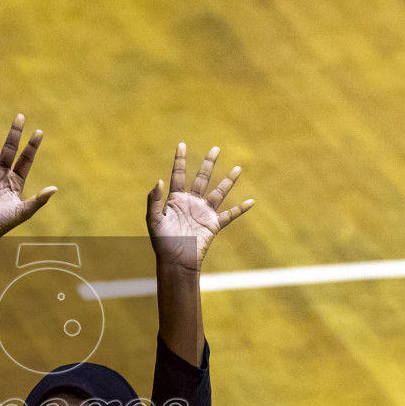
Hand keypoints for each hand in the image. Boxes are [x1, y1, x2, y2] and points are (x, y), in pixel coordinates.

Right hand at [0, 115, 57, 237]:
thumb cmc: (1, 225)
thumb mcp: (22, 212)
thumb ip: (38, 200)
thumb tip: (55, 189)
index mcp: (16, 182)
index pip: (26, 159)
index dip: (32, 146)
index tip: (38, 132)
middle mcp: (2, 175)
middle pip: (9, 149)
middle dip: (15, 133)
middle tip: (20, 115)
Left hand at [145, 143, 253, 271]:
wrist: (176, 261)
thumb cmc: (162, 242)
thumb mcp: (153, 220)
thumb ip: (153, 200)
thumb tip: (159, 181)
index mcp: (176, 200)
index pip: (178, 175)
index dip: (180, 160)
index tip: (181, 144)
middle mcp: (191, 203)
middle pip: (202, 178)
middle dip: (209, 163)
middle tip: (216, 148)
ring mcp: (204, 213)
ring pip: (219, 192)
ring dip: (228, 181)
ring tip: (238, 168)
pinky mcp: (213, 225)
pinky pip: (230, 215)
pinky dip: (240, 209)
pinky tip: (251, 201)